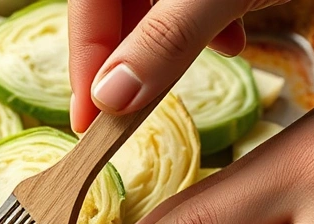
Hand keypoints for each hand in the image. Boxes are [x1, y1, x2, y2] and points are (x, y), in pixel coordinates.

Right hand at [68, 0, 287, 132]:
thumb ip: (165, 40)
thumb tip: (114, 96)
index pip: (85, 7)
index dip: (85, 64)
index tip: (89, 121)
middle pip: (113, 7)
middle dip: (126, 57)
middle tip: (127, 111)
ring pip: (150, 5)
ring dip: (164, 44)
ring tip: (181, 74)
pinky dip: (200, 25)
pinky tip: (228, 41)